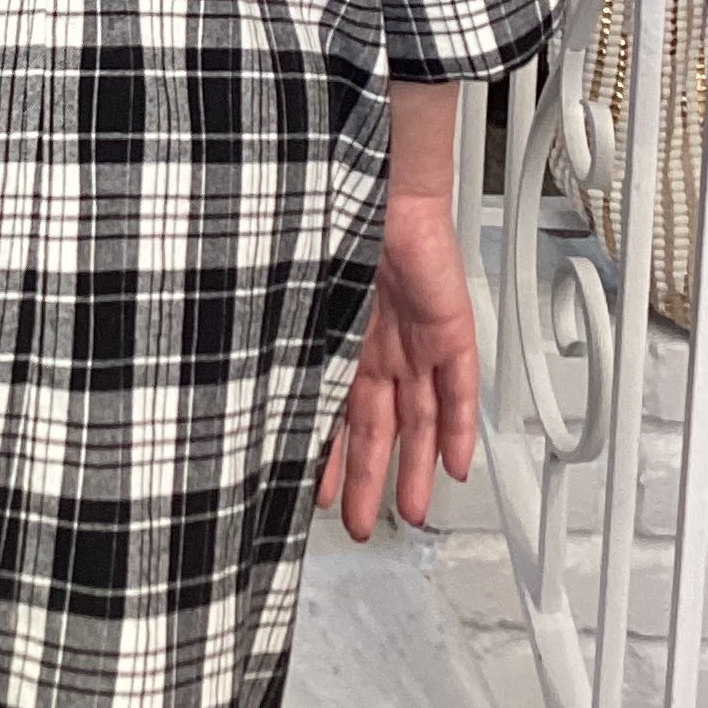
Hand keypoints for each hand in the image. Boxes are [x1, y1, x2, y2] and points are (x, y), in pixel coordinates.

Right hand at [316, 186, 479, 541]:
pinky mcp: (451, 330)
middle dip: (371, 479)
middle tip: (364, 524)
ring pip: (420, 418)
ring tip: (410, 510)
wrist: (374, 184)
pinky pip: (459, 388)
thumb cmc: (327, 224)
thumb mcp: (301, 300)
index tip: (320, 497)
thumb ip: (289, 347)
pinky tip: (454, 464)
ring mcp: (416, 339)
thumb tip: (248, 390)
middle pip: (380, 427)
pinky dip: (457, 428)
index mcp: (340, 338)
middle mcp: (379, 344)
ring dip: (414, 467)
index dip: (330, 458)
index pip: (338, 413)